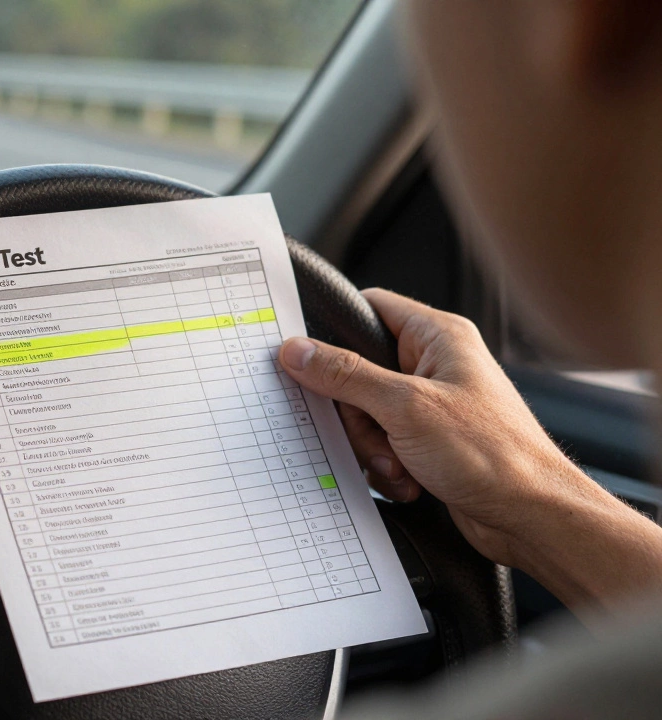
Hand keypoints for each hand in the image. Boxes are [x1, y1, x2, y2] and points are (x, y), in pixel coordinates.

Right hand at [276, 288, 592, 569]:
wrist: (530, 517)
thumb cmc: (494, 454)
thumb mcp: (405, 407)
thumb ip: (346, 376)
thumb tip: (299, 351)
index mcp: (439, 336)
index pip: (371, 308)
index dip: (334, 329)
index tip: (306, 356)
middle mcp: (436, 365)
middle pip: (357, 373)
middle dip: (358, 416)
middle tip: (376, 434)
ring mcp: (431, 405)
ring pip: (365, 415)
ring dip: (372, 447)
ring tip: (401, 464)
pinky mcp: (428, 442)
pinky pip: (382, 445)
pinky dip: (387, 467)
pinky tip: (409, 480)